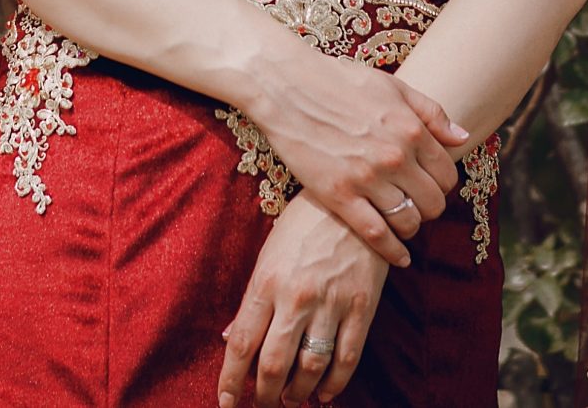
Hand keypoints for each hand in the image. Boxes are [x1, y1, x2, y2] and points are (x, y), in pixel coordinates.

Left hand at [216, 192, 390, 407]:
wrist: (355, 199)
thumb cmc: (304, 225)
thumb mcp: (269, 254)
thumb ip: (252, 299)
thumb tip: (231, 337)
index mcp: (266, 282)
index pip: (241, 343)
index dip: (231, 381)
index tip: (226, 403)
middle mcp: (295, 297)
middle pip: (273, 364)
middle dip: (264, 395)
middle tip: (262, 405)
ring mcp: (331, 303)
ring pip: (309, 368)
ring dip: (297, 394)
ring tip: (290, 401)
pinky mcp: (362, 307)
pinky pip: (346, 358)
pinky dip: (334, 384)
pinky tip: (323, 393)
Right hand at [241, 51, 468, 267]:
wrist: (286, 84)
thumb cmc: (338, 80)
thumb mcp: (392, 87)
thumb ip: (431, 112)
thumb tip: (462, 138)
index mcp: (411, 129)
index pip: (448, 175)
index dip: (443, 185)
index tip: (430, 185)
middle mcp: (395, 156)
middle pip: (434, 203)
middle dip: (430, 207)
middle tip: (416, 204)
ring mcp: (366, 178)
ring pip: (409, 221)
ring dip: (411, 226)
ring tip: (403, 222)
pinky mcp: (339, 195)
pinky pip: (377, 235)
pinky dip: (392, 251)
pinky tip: (398, 256)